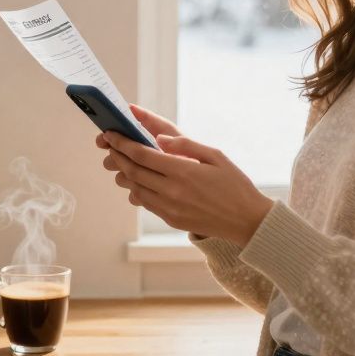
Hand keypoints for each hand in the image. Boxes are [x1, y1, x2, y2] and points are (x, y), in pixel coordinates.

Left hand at [95, 106, 272, 247]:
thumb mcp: (215, 156)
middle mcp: (172, 191)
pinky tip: (135, 180)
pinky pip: (145, 203)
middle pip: (133, 171)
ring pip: (135, 188)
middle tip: (108, 145)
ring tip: (118, 161)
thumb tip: (159, 138)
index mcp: (183, 171)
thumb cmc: (234, 184)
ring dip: (122, 173)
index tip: (111, 134)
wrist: (246, 221)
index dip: (122, 143)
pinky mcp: (171, 220)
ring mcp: (170, 208)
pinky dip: (135, 189)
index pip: (142, 154)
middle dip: (117, 156)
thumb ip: (185, 144)